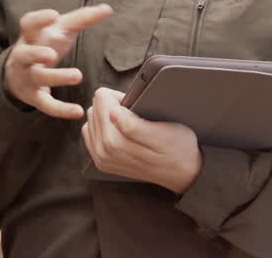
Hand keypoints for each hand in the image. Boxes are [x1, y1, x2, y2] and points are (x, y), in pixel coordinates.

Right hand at [3, 4, 111, 118]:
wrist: (18, 74)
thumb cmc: (45, 44)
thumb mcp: (60, 29)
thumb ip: (83, 18)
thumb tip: (108, 9)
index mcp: (31, 36)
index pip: (28, 24)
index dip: (39, 19)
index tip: (54, 15)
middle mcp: (25, 56)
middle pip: (25, 54)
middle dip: (36, 54)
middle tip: (52, 54)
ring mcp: (28, 77)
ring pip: (38, 78)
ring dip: (56, 78)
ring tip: (77, 76)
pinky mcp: (34, 97)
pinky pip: (46, 104)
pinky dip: (61, 109)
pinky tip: (77, 111)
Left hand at [82, 87, 202, 193]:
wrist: (181, 173)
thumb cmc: (177, 148)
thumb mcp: (163, 133)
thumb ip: (134, 125)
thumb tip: (112, 113)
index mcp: (115, 142)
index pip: (102, 98)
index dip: (120, 97)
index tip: (136, 107)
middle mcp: (103, 151)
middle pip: (94, 107)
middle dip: (113, 106)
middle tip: (135, 116)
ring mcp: (100, 158)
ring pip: (91, 118)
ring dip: (107, 116)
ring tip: (130, 125)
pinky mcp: (101, 161)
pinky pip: (90, 132)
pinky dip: (103, 127)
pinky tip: (119, 132)